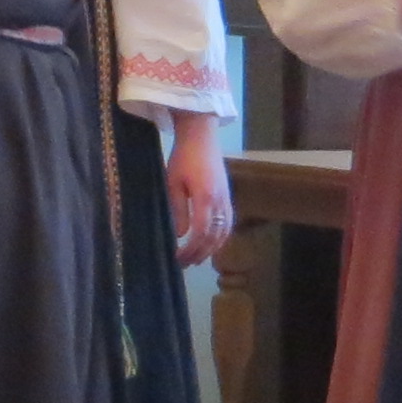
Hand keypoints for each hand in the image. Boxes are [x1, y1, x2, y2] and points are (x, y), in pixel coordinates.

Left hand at [162, 113, 233, 266]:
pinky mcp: (228, 197)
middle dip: (199, 254)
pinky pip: (228, 224)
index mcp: (206, 199)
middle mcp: (220, 203)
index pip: (200, 234)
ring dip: (211, 249)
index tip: (177, 258)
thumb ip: (178, 209)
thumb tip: (181, 234)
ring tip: (197, 259)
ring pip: (224, 233)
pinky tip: (211, 243)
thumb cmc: (183, 157)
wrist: (202, 137)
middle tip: (184, 264)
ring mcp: (227, 200)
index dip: (190, 250)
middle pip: (214, 237)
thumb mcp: (173, 182)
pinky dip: (220, 238)